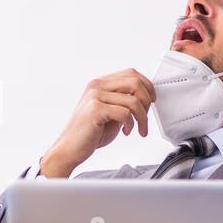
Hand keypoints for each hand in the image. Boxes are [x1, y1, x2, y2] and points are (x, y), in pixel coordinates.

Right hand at [38, 68, 154, 177]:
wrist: (70, 149)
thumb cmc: (89, 134)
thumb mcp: (111, 113)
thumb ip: (124, 103)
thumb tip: (145, 98)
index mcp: (100, 84)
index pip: (131, 73)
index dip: (147, 86)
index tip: (151, 101)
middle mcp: (96, 86)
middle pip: (135, 82)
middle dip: (147, 101)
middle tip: (145, 117)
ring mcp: (94, 96)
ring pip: (133, 100)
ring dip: (142, 118)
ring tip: (138, 129)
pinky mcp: (95, 110)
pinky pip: (125, 113)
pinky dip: (131, 124)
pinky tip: (125, 132)